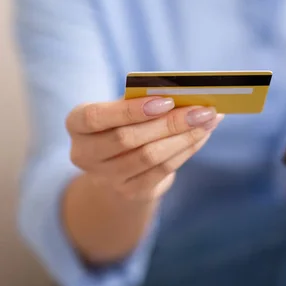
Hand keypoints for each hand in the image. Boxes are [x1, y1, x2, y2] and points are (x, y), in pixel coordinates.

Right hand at [66, 97, 223, 200]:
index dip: (132, 110)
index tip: (167, 100)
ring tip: (209, 120)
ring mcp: (107, 178)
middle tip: (202, 109)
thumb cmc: (123, 124)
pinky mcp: (131, 192)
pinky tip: (203, 135)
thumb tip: (185, 93)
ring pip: (150, 156)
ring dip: (185, 137)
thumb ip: (143, 99)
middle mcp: (84, 154)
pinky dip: (187, 150)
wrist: (117, 167)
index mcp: (76, 124)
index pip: (96, 117)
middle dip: (170, 122)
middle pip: (128, 139)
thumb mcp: (123, 108)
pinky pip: (163, 170)